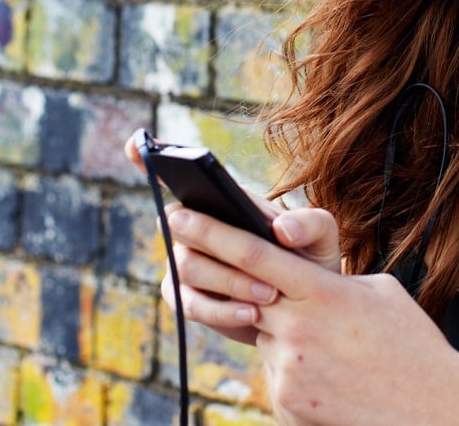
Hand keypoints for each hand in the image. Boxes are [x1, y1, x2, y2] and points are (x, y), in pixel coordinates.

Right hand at [123, 135, 341, 346]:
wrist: (308, 310)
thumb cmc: (309, 261)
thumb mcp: (321, 236)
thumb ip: (310, 223)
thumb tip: (281, 229)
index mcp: (221, 200)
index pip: (180, 173)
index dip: (152, 157)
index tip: (137, 144)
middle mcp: (194, 226)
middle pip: (179, 223)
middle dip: (213, 240)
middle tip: (254, 259)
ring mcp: (185, 262)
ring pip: (185, 266)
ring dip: (230, 281)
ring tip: (269, 294)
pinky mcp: (187, 298)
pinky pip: (190, 303)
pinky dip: (222, 309)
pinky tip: (252, 314)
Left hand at [167, 208, 456, 424]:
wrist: (434, 409)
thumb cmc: (413, 345)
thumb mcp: (379, 292)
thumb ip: (332, 282)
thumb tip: (305, 284)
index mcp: (321, 290)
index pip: (254, 254)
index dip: (211, 233)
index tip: (179, 217)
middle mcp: (296, 327)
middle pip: (241, 295)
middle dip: (213, 275)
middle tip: (182, 256)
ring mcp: (288, 368)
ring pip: (266, 340)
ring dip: (283, 337)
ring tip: (332, 349)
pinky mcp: (288, 403)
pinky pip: (280, 377)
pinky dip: (299, 373)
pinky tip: (334, 380)